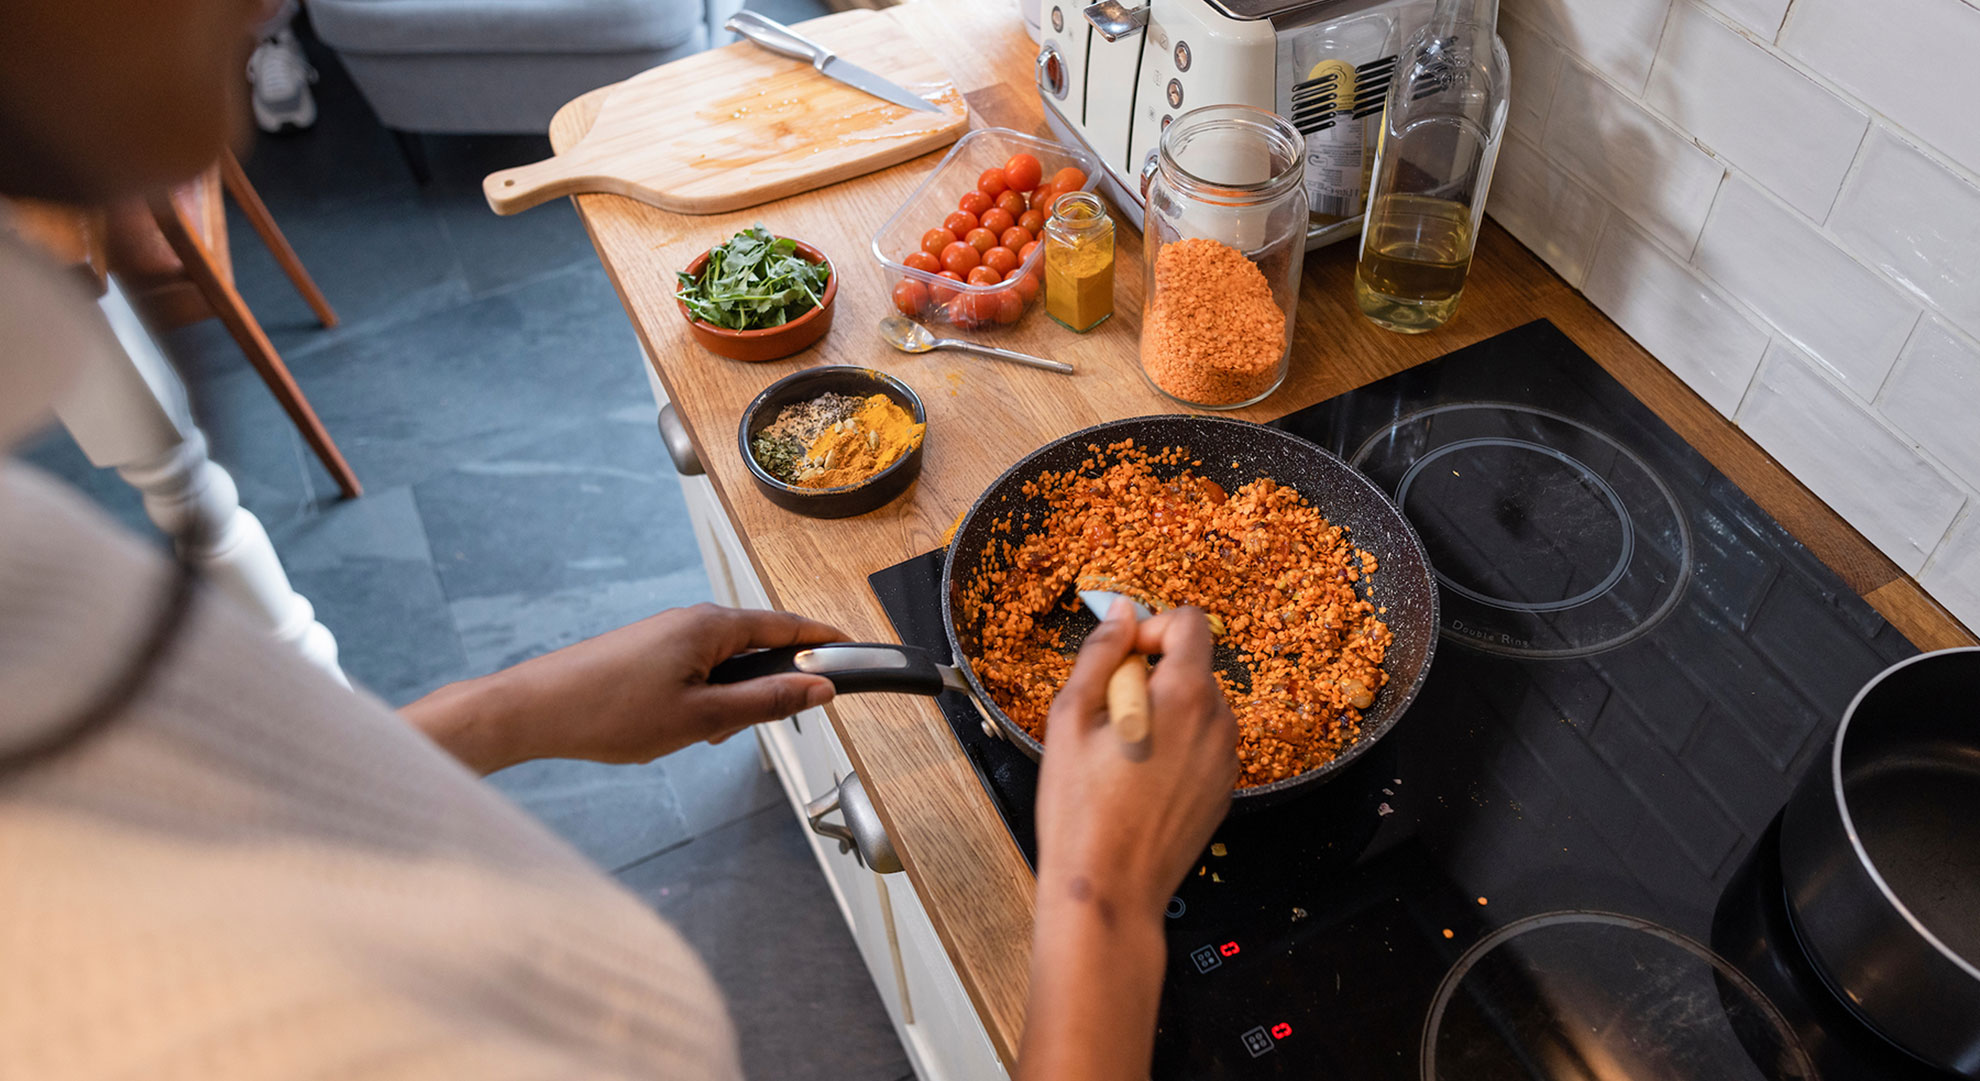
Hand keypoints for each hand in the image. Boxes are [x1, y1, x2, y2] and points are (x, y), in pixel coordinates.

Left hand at [405, 603, 844, 771]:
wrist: (534, 710)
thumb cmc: (609, 712)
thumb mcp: (703, 718)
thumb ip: (767, 702)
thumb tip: (820, 689)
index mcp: (712, 625)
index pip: (788, 627)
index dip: (825, 643)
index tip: (856, 654)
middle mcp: (692, 619)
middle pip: (758, 647)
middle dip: (765, 689)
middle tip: (745, 728)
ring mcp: (668, 634)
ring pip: (725, 664)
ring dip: (728, 700)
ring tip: (696, 735)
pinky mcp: (647, 651)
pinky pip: (697, 670)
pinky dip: (702, 699)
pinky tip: (675, 728)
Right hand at [1016, 602, 1238, 1080]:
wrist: (1110, 890)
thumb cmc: (1081, 809)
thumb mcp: (1071, 717)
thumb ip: (1101, 653)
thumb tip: (1122, 612)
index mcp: (1185, 695)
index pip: (1189, 623)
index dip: (1150, 629)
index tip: (1120, 659)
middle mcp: (1218, 722)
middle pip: (1192, 667)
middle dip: (1150, 676)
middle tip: (1105, 719)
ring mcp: (1226, 761)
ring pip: (1197, 708)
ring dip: (1163, 713)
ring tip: (1119, 757)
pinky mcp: (1223, 791)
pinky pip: (1202, 746)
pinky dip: (1175, 748)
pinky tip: (1138, 783)